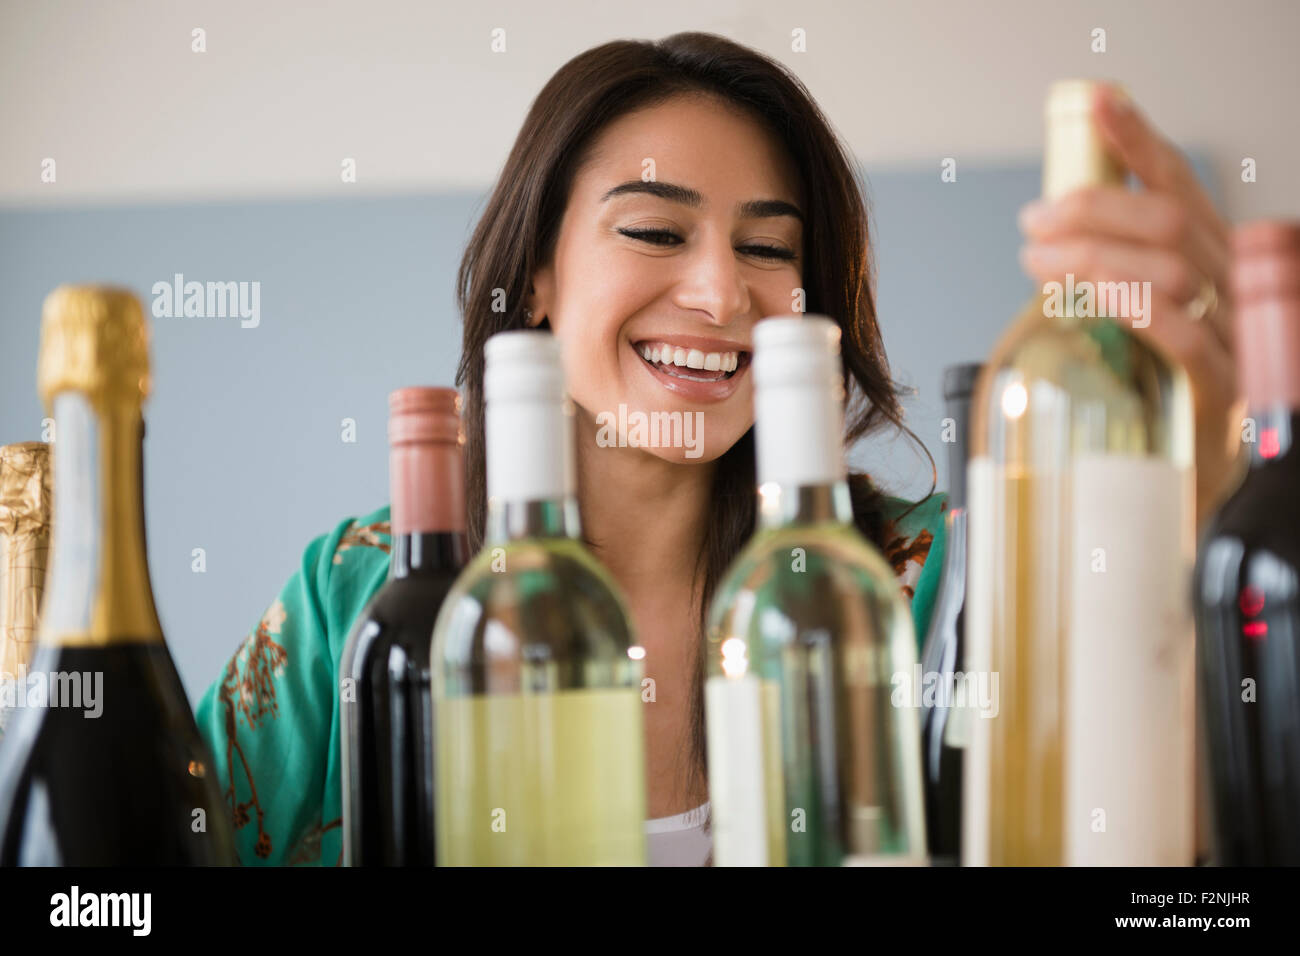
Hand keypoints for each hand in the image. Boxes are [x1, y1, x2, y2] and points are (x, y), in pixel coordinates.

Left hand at [1017, 84, 1243, 524]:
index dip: (1138, 144)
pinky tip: (1083, 292)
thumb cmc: (1163, 406)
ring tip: (1036, 256)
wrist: (1203, 492)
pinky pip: (1181, 335)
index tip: (1096, 106)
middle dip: (1093, 207)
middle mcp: (1236, 291)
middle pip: (1169, 221)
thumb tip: (1054, 237)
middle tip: (1034, 219)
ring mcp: (1236, 340)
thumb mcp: (1142, 329)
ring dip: (1093, 252)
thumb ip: (1116, 279)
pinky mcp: (1223, 393)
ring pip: (1170, 269)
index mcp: (1215, 266)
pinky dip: (1130, 304)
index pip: (1180, 189)